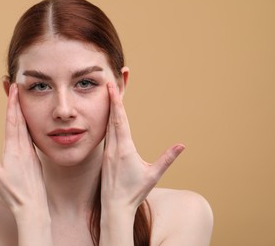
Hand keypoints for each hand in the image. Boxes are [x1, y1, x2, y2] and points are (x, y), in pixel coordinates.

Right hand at [0, 83, 48, 216]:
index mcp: (14, 149)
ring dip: (22, 111)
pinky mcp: (35, 156)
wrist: (33, 205)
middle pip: (20, 120)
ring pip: (26, 127)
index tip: (13, 89)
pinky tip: (27, 122)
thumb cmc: (13, 193)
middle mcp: (24, 147)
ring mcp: (31, 151)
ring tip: (20, 99)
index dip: (12, 104)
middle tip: (16, 86)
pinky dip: (27, 125)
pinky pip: (30, 136)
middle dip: (17, 102)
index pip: (12, 121)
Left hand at [101, 82, 184, 211]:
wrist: (114, 206)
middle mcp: (113, 146)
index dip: (116, 101)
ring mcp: (107, 150)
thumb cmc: (134, 192)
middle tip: (112, 79)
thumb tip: (182, 145)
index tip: (112, 86)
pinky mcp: (105, 154)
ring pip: (108, 123)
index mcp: (124, 148)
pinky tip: (109, 114)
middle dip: (113, 96)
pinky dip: (108, 119)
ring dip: (110, 106)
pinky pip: (106, 132)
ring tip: (110, 90)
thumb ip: (167, 159)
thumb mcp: (153, 175)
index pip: (119, 119)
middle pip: (112, 116)